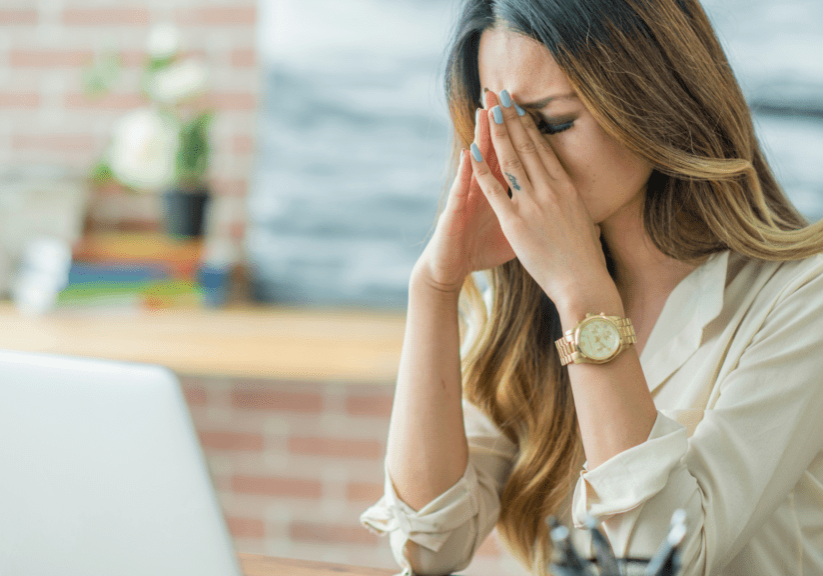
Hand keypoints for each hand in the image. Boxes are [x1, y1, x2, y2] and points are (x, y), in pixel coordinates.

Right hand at [414, 92, 515, 293]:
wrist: (451, 269)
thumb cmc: (479, 251)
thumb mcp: (511, 231)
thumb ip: (527, 214)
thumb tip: (556, 208)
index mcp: (499, 191)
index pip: (511, 157)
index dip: (518, 133)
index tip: (527, 108)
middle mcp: (480, 189)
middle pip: (492, 151)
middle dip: (499, 123)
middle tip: (503, 94)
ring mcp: (466, 199)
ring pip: (475, 163)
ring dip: (479, 137)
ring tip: (484, 112)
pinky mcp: (454, 213)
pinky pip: (461, 190)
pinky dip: (466, 172)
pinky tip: (468, 154)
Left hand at [468, 91, 609, 303]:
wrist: (584, 283)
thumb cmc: (585, 259)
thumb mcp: (584, 222)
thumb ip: (573, 205)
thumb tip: (573, 196)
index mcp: (567, 188)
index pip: (544, 149)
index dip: (528, 125)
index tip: (518, 107)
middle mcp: (550, 190)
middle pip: (527, 145)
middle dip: (512, 117)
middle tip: (500, 93)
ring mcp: (533, 204)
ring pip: (511, 160)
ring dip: (498, 132)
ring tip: (488, 109)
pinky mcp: (516, 222)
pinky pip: (494, 190)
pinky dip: (481, 170)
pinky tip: (471, 152)